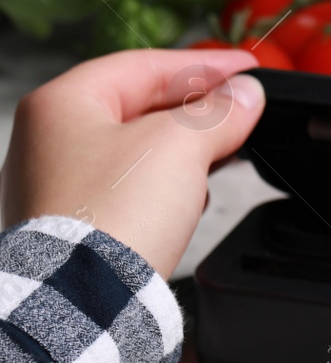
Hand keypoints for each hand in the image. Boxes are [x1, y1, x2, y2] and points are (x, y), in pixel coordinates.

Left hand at [2, 49, 265, 277]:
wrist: (89, 297)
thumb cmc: (112, 218)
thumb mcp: (179, 146)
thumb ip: (218, 114)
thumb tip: (246, 97)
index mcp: (63, 104)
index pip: (144, 66)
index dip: (204, 65)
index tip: (247, 70)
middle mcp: (51, 140)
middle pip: (139, 104)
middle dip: (198, 107)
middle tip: (244, 108)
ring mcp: (60, 183)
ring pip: (136, 147)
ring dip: (186, 147)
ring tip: (227, 149)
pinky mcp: (79, 223)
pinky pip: (129, 187)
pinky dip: (167, 183)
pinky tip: (193, 194)